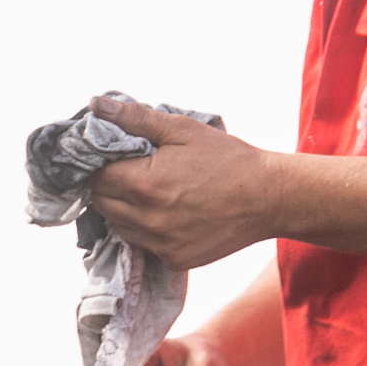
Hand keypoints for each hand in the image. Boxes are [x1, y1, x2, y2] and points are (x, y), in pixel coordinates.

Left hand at [87, 99, 282, 269]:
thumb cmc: (227, 158)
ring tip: (148, 192)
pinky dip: (145, 230)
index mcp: (146, 184)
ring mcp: (161, 244)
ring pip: (118, 226)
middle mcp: (149, 219)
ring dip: (123, 209)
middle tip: (129, 172)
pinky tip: (165, 213)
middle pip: (102, 203)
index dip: (101, 164)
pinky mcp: (174, 260)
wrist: (268, 197)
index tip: (115, 156)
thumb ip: (135, 118)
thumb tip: (97, 106)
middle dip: (108, 186)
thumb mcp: (182, 130)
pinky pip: (143, 244)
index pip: (97, 176)